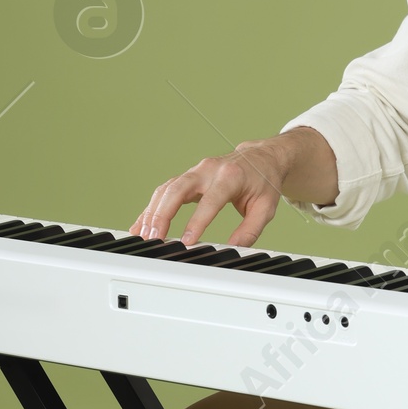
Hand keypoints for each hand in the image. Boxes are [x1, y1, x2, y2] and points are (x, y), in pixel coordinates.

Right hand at [132, 128, 337, 247]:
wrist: (261, 157)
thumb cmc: (264, 182)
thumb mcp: (266, 208)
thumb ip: (250, 230)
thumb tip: (234, 251)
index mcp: (231, 176)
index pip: (210, 200)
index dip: (197, 222)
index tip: (186, 241)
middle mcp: (209, 169)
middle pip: (178, 188)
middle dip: (163, 214)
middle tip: (154, 237)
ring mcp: (196, 171)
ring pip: (167, 189)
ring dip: (152, 212)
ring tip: (143, 235)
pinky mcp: (188, 177)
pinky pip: (165, 191)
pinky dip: (151, 208)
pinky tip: (141, 224)